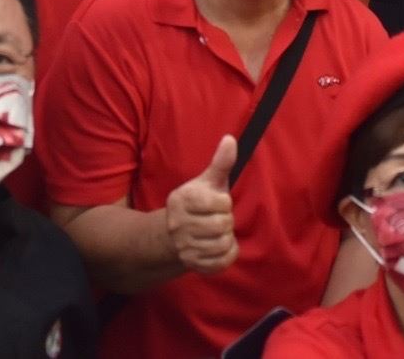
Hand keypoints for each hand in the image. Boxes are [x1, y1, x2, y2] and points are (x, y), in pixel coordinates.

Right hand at [165, 134, 237, 273]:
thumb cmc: (196, 203)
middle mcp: (179, 223)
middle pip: (223, 224)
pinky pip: (221, 262)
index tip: (217, 202)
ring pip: (223, 244)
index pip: (221, 203)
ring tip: (217, 232)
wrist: (172, 232)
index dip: (225, 203)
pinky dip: (227, 254)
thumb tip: (231, 139)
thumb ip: (220, 163)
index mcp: (183, 199)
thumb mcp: (207, 181)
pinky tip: (219, 245)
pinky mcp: (191, 263)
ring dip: (226, 238)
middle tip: (217, 218)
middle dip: (226, 220)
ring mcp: (184, 246)